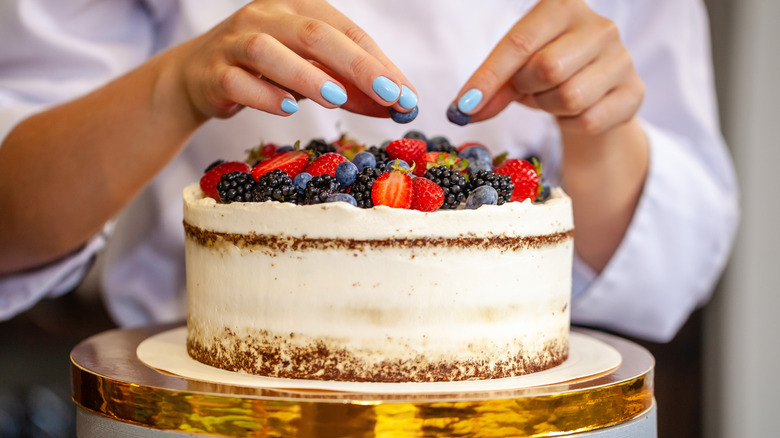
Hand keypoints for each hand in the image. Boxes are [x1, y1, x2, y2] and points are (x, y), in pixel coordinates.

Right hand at [169, 0, 417, 120]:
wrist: (201, 76)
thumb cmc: (268, 70)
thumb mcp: (312, 73)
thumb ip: (351, 86)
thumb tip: (399, 106)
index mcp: (299, 8)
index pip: (346, 31)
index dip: (378, 62)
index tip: (405, 94)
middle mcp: (267, 17)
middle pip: (314, 35)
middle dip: (356, 66)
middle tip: (388, 94)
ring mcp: (236, 42)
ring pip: (269, 51)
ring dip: (306, 76)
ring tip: (337, 99)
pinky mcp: (214, 72)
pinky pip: (237, 81)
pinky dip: (263, 94)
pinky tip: (286, 108)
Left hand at [452, 0, 643, 134]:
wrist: (597, 91)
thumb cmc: (548, 71)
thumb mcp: (516, 70)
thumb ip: (491, 86)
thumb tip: (462, 111)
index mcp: (563, 6)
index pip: (519, 43)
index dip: (488, 78)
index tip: (463, 107)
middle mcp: (599, 26)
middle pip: (547, 69)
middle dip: (527, 88)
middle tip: (528, 89)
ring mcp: (622, 58)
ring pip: (570, 97)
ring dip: (549, 106)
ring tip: (552, 97)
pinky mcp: (634, 92)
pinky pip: (588, 120)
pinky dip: (572, 123)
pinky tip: (576, 110)